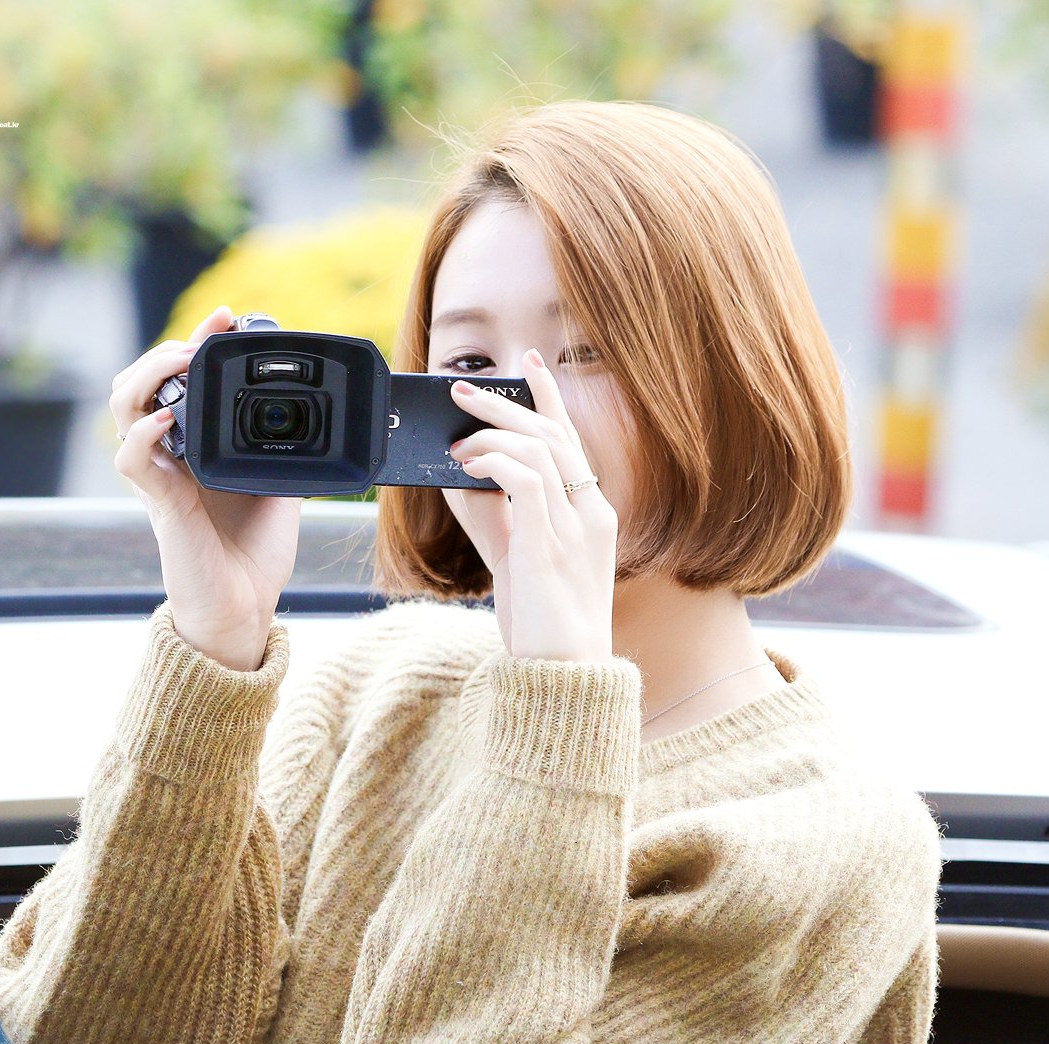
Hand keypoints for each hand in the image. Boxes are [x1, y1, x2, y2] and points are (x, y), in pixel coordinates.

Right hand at [110, 305, 299, 670]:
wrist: (245, 610)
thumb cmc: (254, 556)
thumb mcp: (278, 487)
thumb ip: (280, 450)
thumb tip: (311, 415)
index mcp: (191, 446)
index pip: (176, 379)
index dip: (194, 342)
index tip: (229, 317)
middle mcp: (167, 456)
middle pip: (137, 381)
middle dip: (170, 347)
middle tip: (209, 334)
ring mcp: (158, 477)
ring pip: (122, 407)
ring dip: (149, 373)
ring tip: (182, 361)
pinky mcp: (159, 505)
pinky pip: (131, 459)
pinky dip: (143, 434)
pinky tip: (168, 421)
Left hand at [442, 348, 617, 662]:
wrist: (563, 675)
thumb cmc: (542, 624)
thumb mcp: (515, 557)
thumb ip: (492, 515)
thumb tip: (457, 476)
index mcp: (592, 514)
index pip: (572, 440)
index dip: (550, 396)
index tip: (529, 363)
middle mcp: (592, 513)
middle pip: (554, 434)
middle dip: (507, 404)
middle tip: (463, 391)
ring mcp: (577, 529)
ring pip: (541, 449)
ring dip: (492, 434)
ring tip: (456, 441)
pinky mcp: (552, 545)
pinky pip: (528, 481)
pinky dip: (496, 463)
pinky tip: (468, 468)